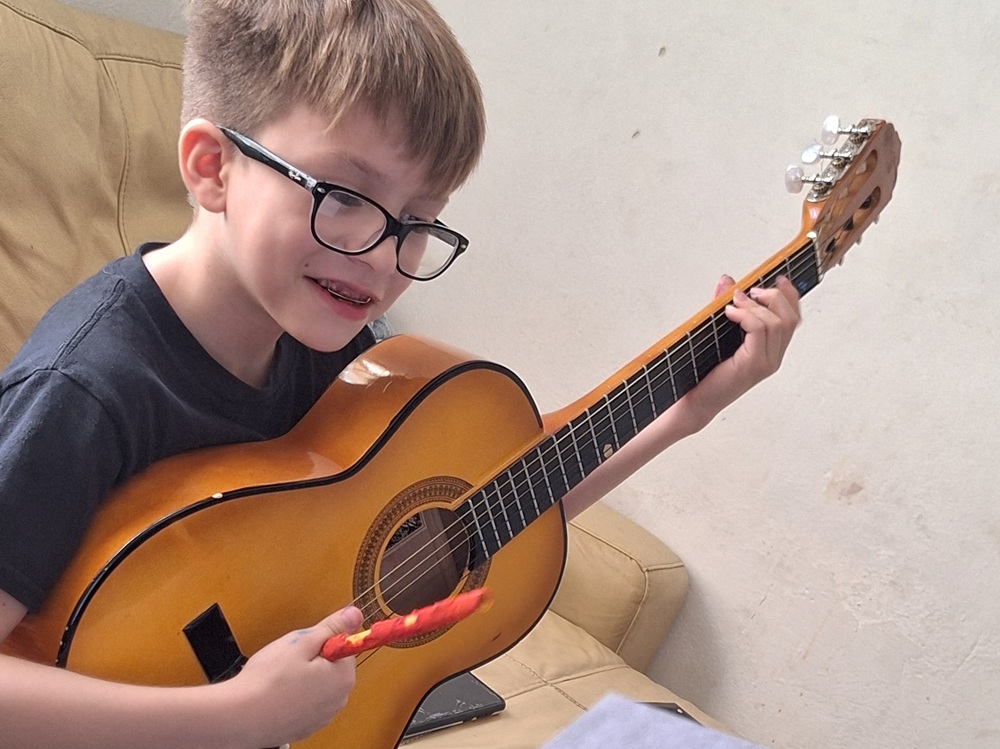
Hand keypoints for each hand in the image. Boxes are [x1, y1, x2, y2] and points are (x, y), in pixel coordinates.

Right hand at [228, 606, 363, 746]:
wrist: (239, 718)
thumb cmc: (269, 680)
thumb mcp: (302, 642)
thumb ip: (332, 628)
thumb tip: (355, 615)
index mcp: (343, 677)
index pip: (345, 646)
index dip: (321, 640)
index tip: (303, 645)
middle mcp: (339, 700)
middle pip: (332, 666)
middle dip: (312, 659)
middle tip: (288, 660)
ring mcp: (322, 716)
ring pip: (318, 684)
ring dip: (303, 678)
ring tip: (279, 678)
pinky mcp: (306, 726)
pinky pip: (306, 702)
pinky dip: (294, 696)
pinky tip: (276, 694)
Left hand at [681, 273, 800, 430]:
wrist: (694, 400)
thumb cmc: (705, 372)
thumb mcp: (718, 332)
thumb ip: (726, 306)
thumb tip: (727, 280)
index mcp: (771, 350)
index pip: (793, 319)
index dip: (789, 296)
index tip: (777, 279)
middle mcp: (773, 357)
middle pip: (790, 318)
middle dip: (774, 296)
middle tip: (751, 290)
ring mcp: (766, 362)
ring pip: (777, 323)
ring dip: (755, 305)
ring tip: (735, 301)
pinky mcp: (754, 364)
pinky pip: (760, 330)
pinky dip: (746, 315)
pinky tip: (730, 313)